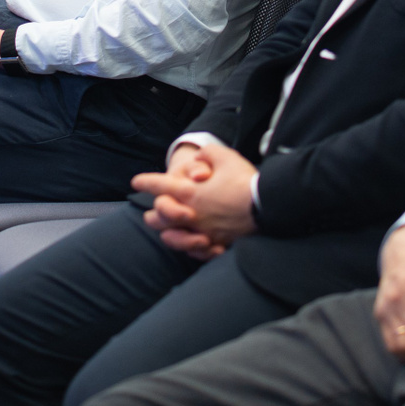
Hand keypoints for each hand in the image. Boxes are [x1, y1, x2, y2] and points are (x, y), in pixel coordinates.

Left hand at [134, 141, 258, 259]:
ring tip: (166, 229)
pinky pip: (195, 251)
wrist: (267, 205)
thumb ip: (206, 155)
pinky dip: (189, 247)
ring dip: (167, 232)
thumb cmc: (244, 180)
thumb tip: (200, 160)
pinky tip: (191, 241)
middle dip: (154, 210)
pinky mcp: (217, 242)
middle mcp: (192, 215)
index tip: (136, 181)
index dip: (146, 182)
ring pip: (173, 238)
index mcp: (190, 193)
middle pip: (160, 217)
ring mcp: (204, 231)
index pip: (160, 186)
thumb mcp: (224, 156)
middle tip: (152, 206)